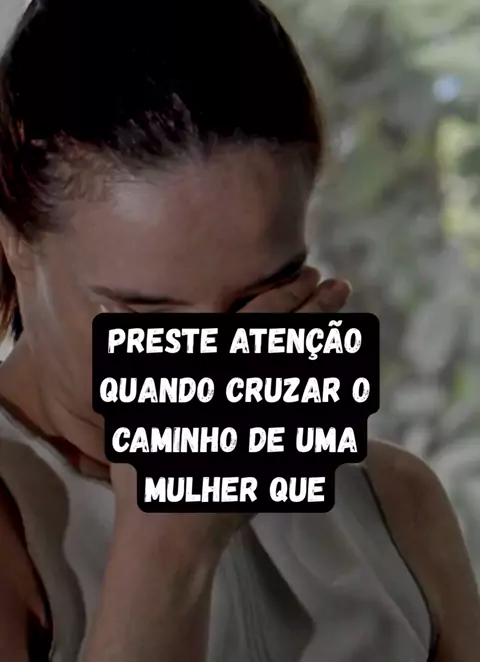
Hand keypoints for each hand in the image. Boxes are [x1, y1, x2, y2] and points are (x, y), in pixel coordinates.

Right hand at [110, 267, 350, 553]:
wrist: (171, 533)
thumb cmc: (147, 468)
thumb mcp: (137, 404)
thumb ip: (142, 356)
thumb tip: (123, 311)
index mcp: (217, 376)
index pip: (262, 322)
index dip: (288, 294)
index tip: (309, 275)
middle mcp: (249, 395)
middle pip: (295, 342)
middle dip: (320, 310)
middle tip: (341, 286)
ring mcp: (272, 426)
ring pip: (311, 374)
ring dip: (331, 344)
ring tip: (348, 320)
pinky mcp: (286, 456)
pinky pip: (320, 419)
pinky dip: (337, 396)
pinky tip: (350, 380)